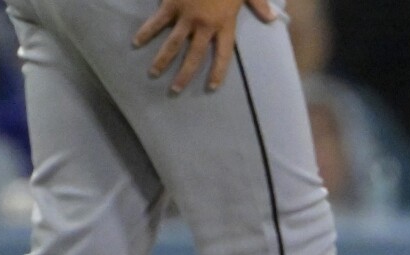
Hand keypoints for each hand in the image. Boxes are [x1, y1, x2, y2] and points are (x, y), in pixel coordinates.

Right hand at [133, 0, 276, 92]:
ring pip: (172, 44)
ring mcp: (186, 15)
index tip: (211, 87)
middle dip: (184, 75)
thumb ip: (259, 5)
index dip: (217, 72)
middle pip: (194, 56)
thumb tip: (273, 18)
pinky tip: (136, 42)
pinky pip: (157, 21)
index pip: (223, 55)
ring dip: (162, 60)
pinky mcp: (171, 4)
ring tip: (153, 73)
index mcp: (225, 24)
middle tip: (174, 90)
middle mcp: (205, 25)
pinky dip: (146, 32)